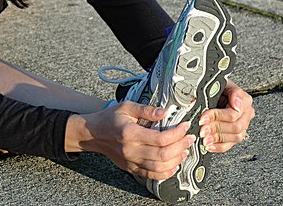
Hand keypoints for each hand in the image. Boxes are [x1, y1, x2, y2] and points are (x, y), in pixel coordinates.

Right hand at [68, 101, 195, 179]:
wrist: (92, 133)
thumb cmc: (109, 118)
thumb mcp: (126, 107)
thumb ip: (146, 109)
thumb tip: (165, 112)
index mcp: (130, 133)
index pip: (160, 138)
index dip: (177, 133)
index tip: (185, 126)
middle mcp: (130, 149)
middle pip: (163, 154)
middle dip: (181, 146)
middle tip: (189, 138)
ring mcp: (130, 161)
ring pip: (159, 168)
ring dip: (176, 160)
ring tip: (184, 150)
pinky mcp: (131, 168)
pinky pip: (152, 175)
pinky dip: (166, 173)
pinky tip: (174, 164)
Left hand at [198, 80, 254, 151]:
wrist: (214, 91)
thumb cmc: (217, 87)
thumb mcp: (222, 83)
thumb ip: (231, 92)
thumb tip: (237, 104)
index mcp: (245, 101)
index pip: (234, 113)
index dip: (217, 116)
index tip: (204, 117)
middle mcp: (246, 114)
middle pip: (235, 127)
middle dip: (216, 128)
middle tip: (202, 129)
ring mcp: (242, 126)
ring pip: (235, 137)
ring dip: (217, 138)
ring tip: (204, 138)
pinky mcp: (235, 135)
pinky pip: (230, 144)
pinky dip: (219, 146)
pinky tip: (209, 145)